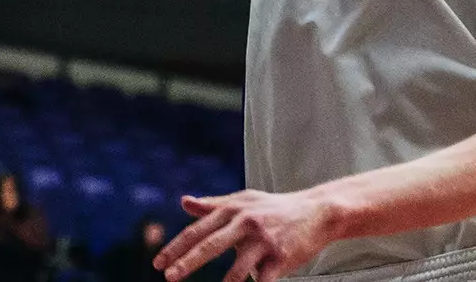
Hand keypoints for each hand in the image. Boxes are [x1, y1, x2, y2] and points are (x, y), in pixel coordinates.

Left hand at [153, 191, 336, 281]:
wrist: (317, 212)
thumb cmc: (274, 209)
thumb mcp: (244, 201)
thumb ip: (213, 204)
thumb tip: (183, 202)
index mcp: (233, 208)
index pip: (197, 230)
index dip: (176, 247)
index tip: (158, 264)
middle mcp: (246, 221)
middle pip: (211, 244)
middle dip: (187, 263)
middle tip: (169, 278)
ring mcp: (264, 239)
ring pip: (237, 268)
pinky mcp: (281, 256)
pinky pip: (262, 280)